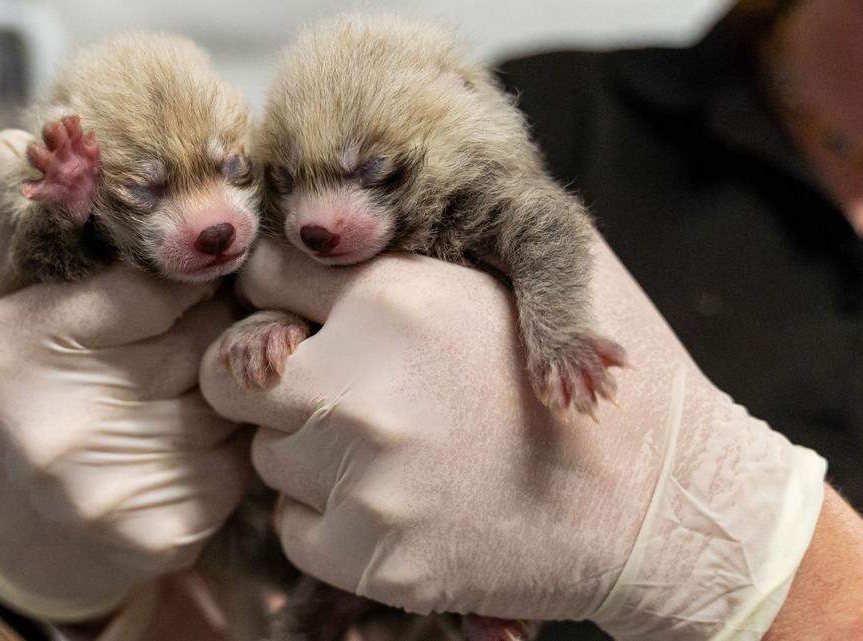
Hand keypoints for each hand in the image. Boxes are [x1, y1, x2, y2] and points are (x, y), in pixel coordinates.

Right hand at [0, 130, 247, 621]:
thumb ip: (9, 229)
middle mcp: (65, 424)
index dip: (189, 269)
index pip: (157, 282)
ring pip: (234, 391)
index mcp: (19, 348)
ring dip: (229, 375)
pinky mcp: (170, 530)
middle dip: (213, 318)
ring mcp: (119, 486)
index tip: (194, 266)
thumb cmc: (1, 404)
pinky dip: (235, 435)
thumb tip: (19, 140)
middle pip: (206, 334)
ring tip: (187, 380)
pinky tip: (196, 435)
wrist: (11, 543)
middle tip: (195, 322)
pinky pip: (244, 452)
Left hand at [200, 240, 826, 640]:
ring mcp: (365, 482)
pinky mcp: (375, 559)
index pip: (267, 273)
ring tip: (388, 447)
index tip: (310, 313)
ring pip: (266, 453)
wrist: (665, 506)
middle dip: (268, 373)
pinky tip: (395, 501)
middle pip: (234, 370)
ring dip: (305, 449)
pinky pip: (294, 528)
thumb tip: (337, 227)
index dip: (286, 291)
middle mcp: (362, 387)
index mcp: (398, 298)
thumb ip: (426, 242)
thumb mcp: (536, 264)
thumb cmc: (604, 375)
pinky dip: (327, 517)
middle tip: (326, 386)